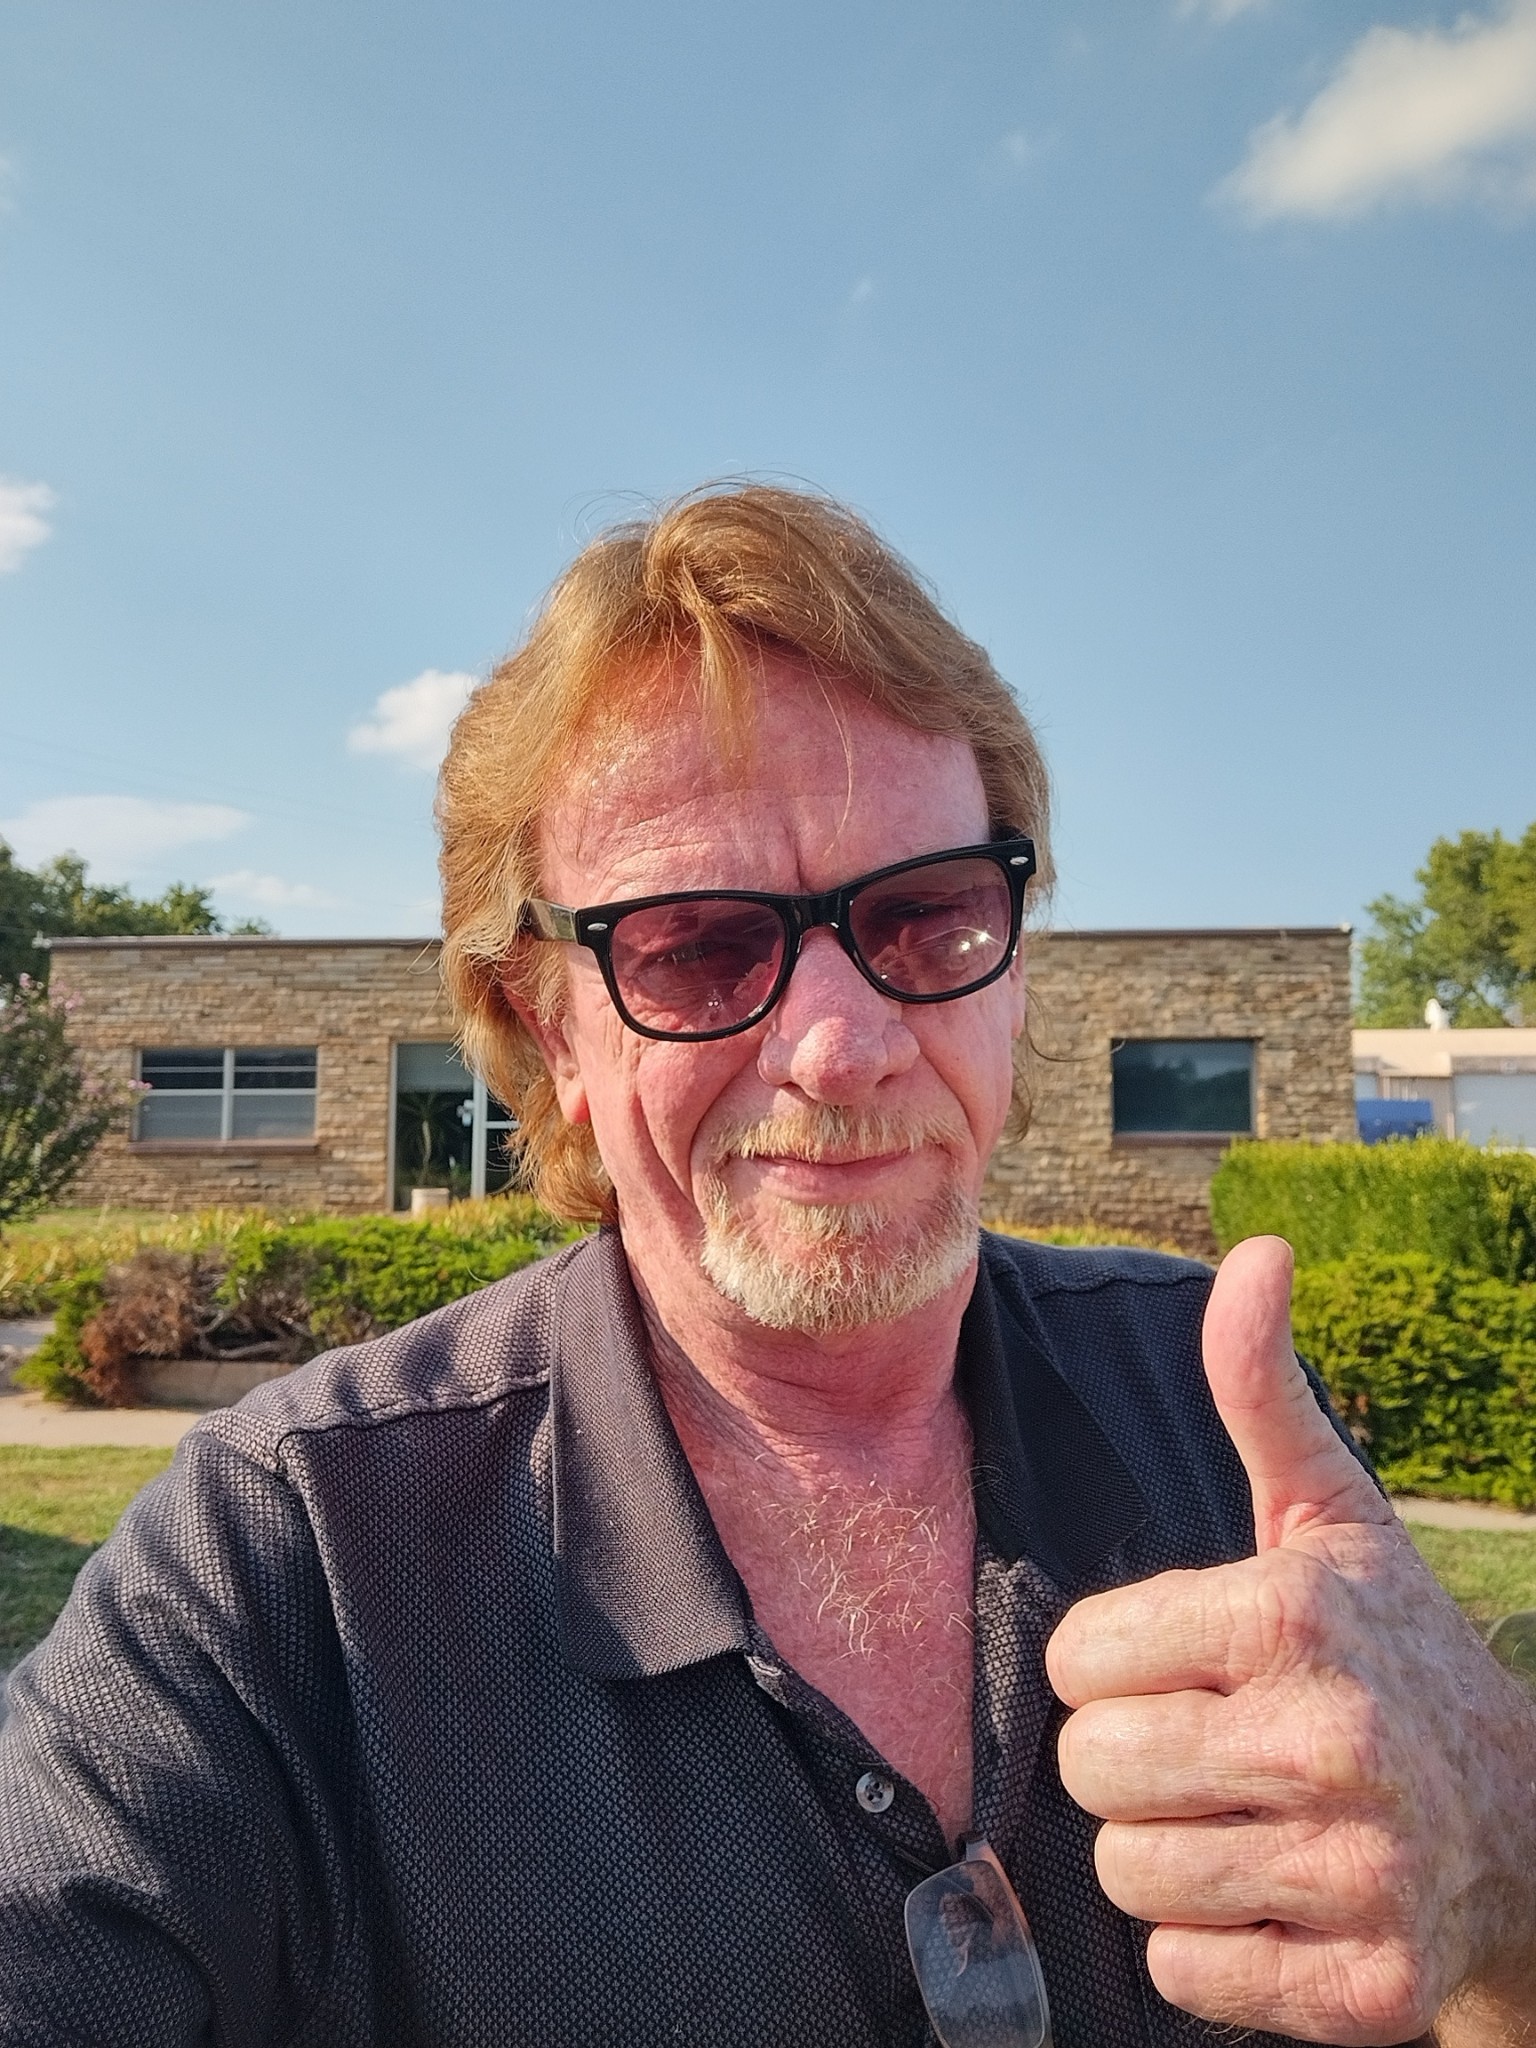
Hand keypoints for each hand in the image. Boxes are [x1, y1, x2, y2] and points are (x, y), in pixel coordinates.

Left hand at [1045, 1235, 1535, 2045]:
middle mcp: (1329, 1741)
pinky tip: (1278, 1896)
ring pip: (1126, 1879)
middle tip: (1212, 1744)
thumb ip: (1262, 1391)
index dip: (1114, 1662)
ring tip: (1246, 1817)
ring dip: (1168, 1854)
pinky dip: (1212, 1949)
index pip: (1073, 1656)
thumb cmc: (1388, 1650)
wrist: (1527, 1825)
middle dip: (1130, 1758)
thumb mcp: (1329, 1515)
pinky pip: (1184, 1977)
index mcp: (1290, 1612)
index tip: (1187, 1662)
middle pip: (1089, 1770)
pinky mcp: (1366, 1990)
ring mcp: (1358, 1876)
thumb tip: (1258, 1254)